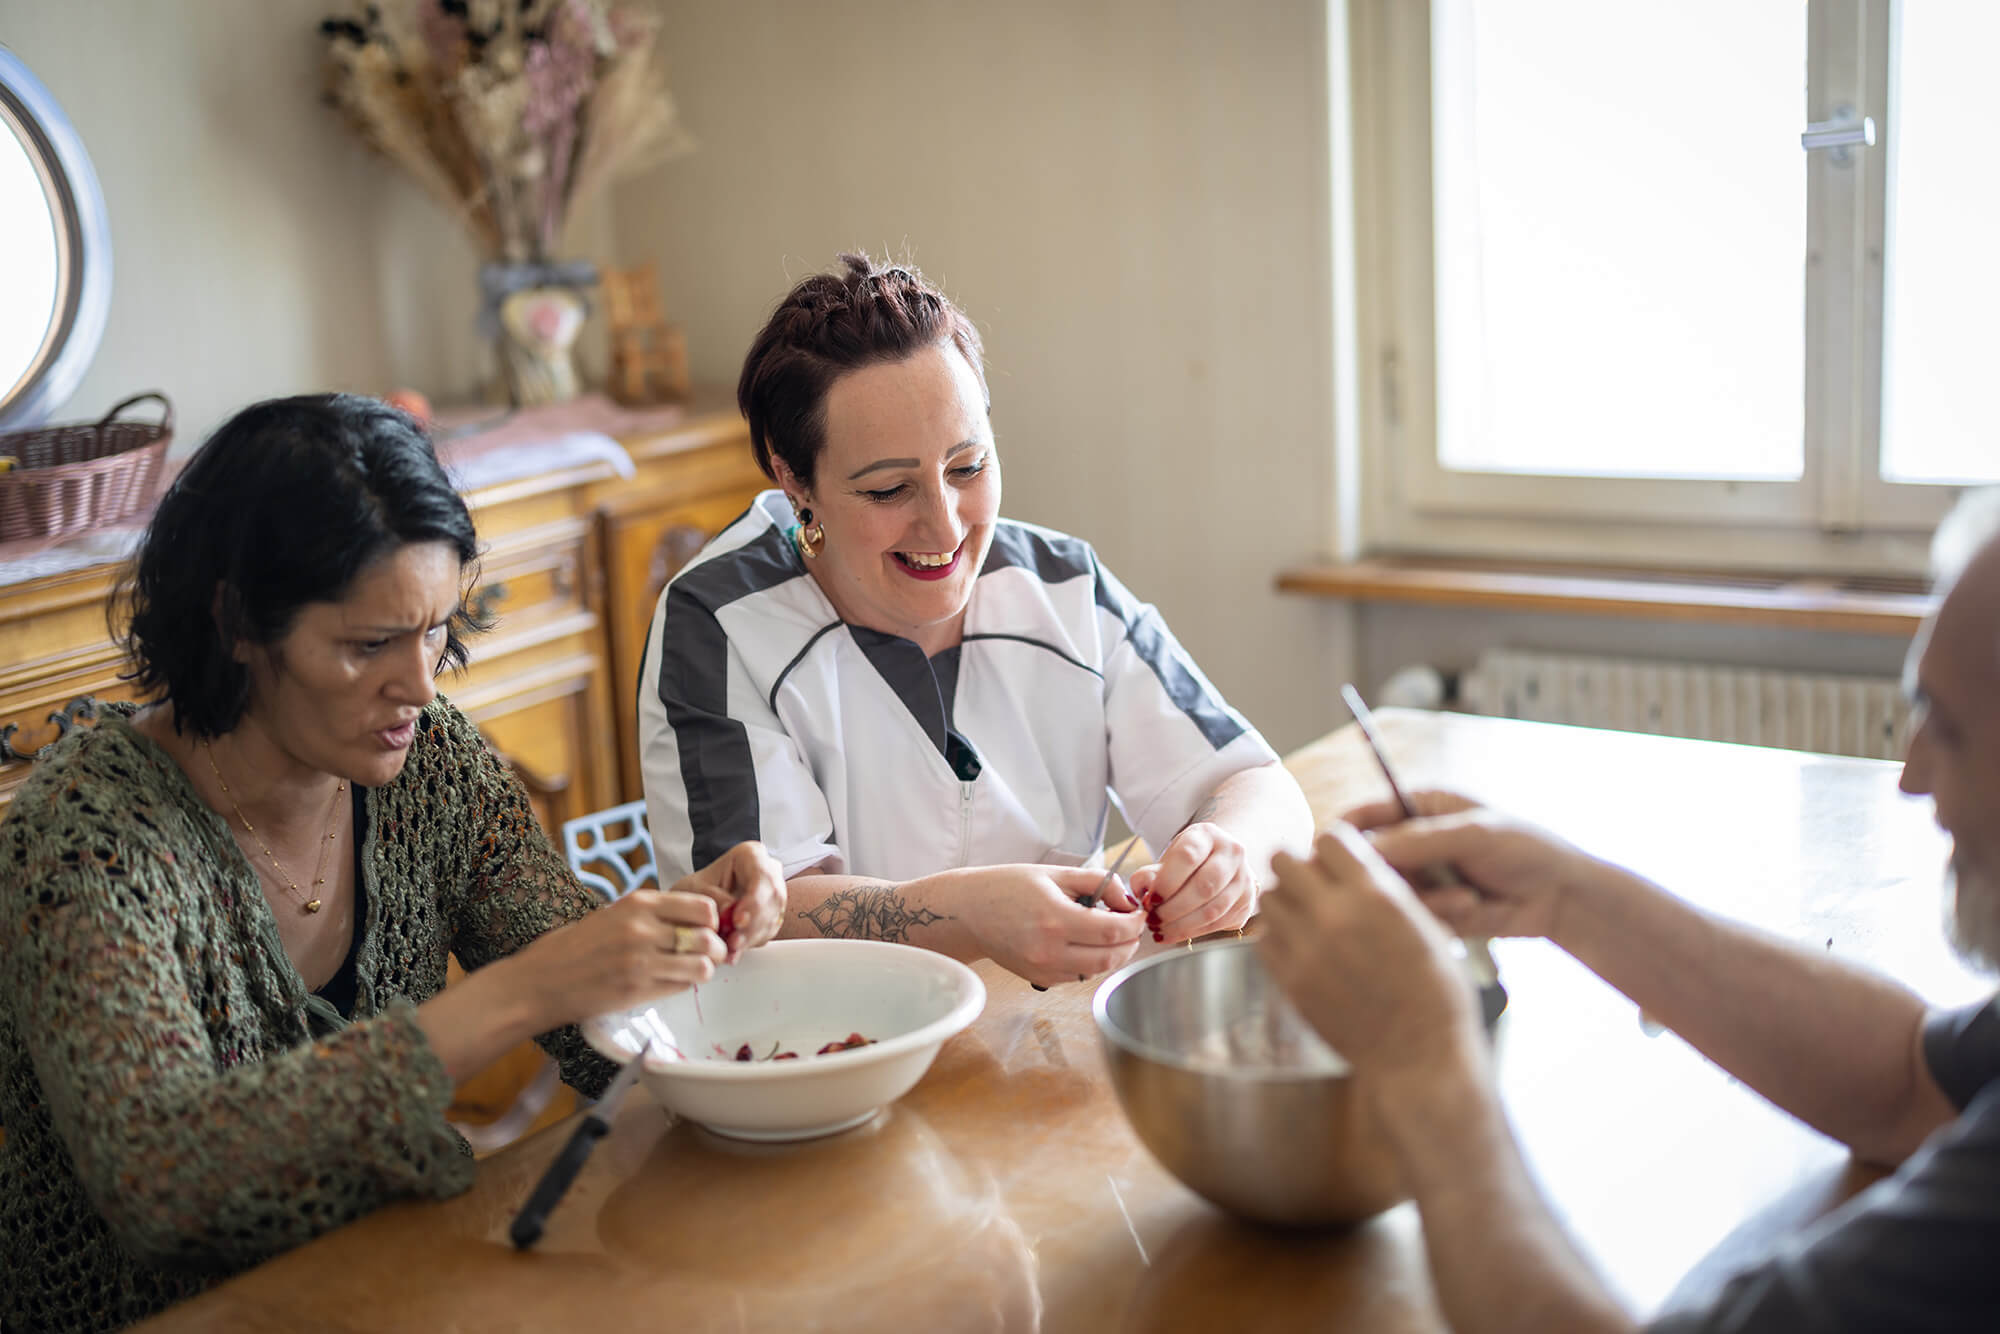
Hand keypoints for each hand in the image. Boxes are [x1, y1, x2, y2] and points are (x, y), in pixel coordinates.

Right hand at [510, 888, 725, 1028]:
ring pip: (701, 966)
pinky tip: (672, 982)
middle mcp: (642, 929)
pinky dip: (684, 985)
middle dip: (717, 948)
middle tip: (713, 954)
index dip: (712, 920)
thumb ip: (650, 915)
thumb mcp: (612, 915)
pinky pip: (681, 987)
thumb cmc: (574, 947)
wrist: (539, 982)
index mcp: (638, 904)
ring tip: (694, 971)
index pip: (701, 906)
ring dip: (704, 970)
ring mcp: (640, 961)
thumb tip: (694, 921)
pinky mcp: (636, 991)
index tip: (709, 928)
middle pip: (707, 937)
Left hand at [678, 841, 786, 961]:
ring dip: (752, 937)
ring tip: (730, 950)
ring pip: (773, 917)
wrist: (694, 902)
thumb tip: (730, 912)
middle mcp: (768, 872)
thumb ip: (713, 899)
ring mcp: (772, 894)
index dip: (754, 901)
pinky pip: (768, 930)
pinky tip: (735, 951)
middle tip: (734, 942)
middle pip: (772, 899)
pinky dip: (751, 943)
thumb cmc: (696, 889)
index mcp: (751, 855)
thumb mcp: (696, 890)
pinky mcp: (771, 915)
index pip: (762, 877)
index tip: (738, 920)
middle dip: (753, 925)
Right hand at [960, 864, 1145, 987]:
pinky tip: (1088, 943)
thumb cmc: (1008, 887)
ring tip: (1113, 933)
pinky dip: (1093, 962)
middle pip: (1111, 957)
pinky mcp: (1040, 978)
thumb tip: (1127, 899)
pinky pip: (1079, 975)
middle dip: (1130, 942)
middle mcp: (1049, 950)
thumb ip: (1097, 882)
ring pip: (1097, 970)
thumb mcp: (1055, 874)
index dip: (1135, 924)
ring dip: (1114, 954)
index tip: (1139, 914)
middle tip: (1133, 926)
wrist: (970, 912)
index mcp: (1055, 919)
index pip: (1113, 931)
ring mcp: (1044, 969)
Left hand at [1131, 822, 1255, 946]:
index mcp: (1208, 835)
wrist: (1220, 862)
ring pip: (1213, 909)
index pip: (1188, 857)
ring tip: (1160, 930)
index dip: (1166, 882)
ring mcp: (1244, 878)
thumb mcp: (1166, 859)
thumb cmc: (1188, 862)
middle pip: (1204, 886)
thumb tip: (1143, 893)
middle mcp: (1232, 853)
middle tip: (1152, 919)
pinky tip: (1173, 933)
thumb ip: (1150, 874)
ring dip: (1182, 925)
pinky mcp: (1247, 902)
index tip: (1149, 900)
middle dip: (1173, 909)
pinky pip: (1219, 923)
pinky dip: (1193, 932)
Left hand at [1258, 825, 1480, 1078]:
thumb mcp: (1427, 926)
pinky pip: (1262, 938)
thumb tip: (1356, 864)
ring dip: (1286, 899)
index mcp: (1375, 895)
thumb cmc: (1436, 992)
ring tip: (1307, 916)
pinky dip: (1277, 935)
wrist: (1418, 1056)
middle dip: (1300, 866)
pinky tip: (1300, 946)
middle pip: (1284, 858)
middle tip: (1316, 884)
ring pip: (1268, 897)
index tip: (1341, 861)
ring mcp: (1305, 949)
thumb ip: (1386, 890)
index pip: (1330, 838)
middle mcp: (1334, 915)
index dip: (1336, 846)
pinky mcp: (1289, 981)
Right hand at [1344, 791, 1597, 942]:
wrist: (1563, 897)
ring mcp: (1420, 878)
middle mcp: (1411, 841)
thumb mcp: (1473, 834)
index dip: (1343, 834)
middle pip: (1366, 861)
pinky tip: (1469, 909)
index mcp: (1417, 806)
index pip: (1362, 816)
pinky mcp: (1430, 911)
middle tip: (1410, 887)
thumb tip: (1363, 852)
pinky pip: (1410, 918)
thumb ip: (1418, 840)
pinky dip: (1435, 916)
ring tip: (1464, 898)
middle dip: (1388, 877)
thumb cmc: (1525, 849)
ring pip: (1387, 894)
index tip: (1331, 855)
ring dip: (1421, 899)